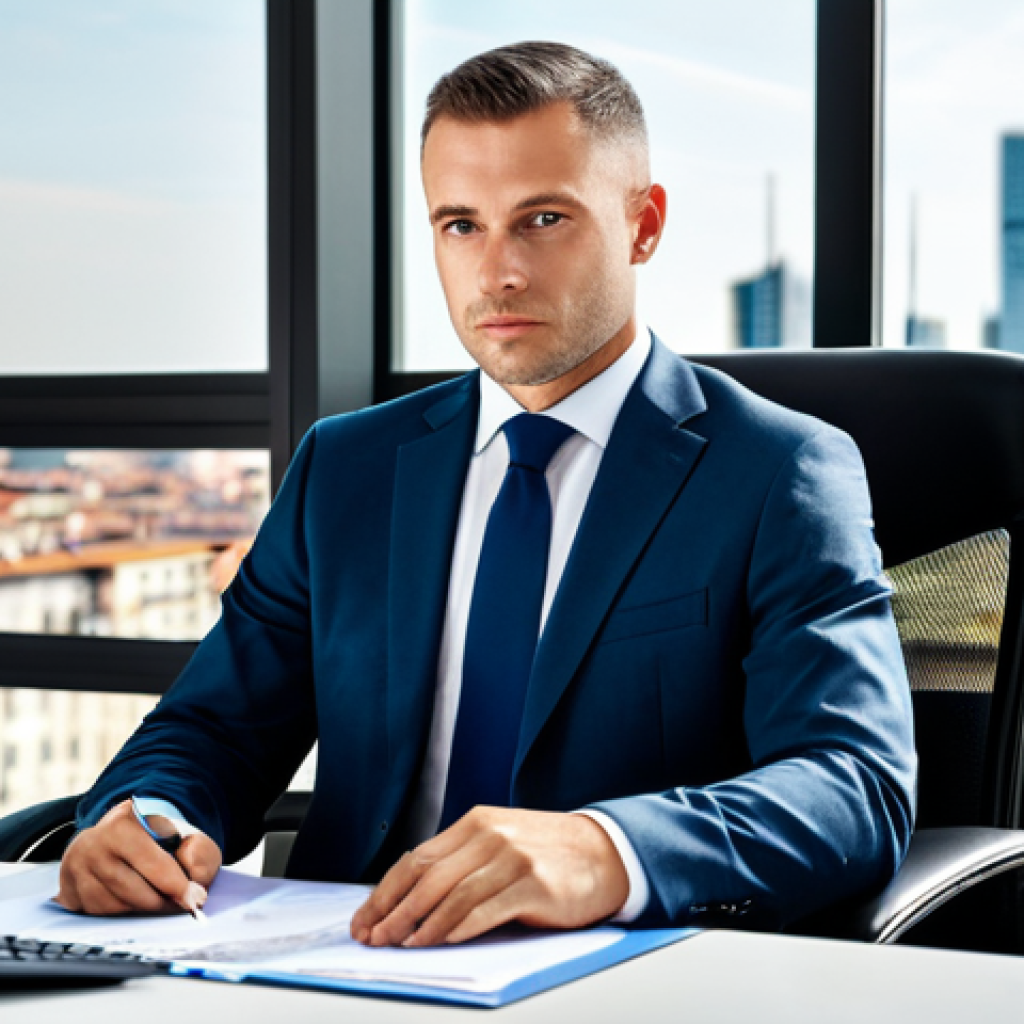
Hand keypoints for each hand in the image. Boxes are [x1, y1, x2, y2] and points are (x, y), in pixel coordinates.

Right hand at [57, 799, 221, 915]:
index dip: (176, 886)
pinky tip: (131, 900)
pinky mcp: (67, 890)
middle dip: (160, 901)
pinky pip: (97, 915)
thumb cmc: (160, 837)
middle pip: (132, 891)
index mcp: (122, 824)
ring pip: (114, 906)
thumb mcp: (187, 834)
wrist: (127, 834)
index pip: (152, 863)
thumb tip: (194, 883)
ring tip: (157, 899)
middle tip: (179, 903)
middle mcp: (92, 844)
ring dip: (140, 909)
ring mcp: (75, 868)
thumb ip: (199, 852)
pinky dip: (119, 912)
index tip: (194, 900)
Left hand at [349, 807, 628, 947]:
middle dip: (395, 911)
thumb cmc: (547, 853)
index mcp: (476, 823)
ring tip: (404, 944)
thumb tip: (411, 898)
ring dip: (422, 925)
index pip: (416, 858)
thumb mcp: (499, 843)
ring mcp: (513, 858)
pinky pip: (487, 909)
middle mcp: (491, 835)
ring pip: (453, 895)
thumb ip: (461, 861)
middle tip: (376, 937)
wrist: (604, 852)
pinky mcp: (534, 884)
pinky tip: (443, 940)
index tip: (365, 918)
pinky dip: (460, 927)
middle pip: (428, 877)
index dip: (385, 892)